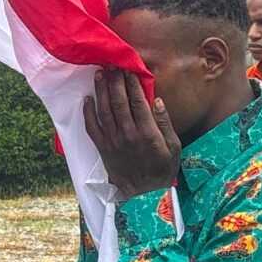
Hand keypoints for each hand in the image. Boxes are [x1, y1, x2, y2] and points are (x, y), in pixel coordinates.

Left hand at [83, 65, 180, 199]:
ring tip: (99, 75)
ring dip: (101, 91)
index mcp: (147, 132)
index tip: (129, 70)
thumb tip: (157, 101)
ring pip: (104, 111)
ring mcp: (113, 141)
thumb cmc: (163, 169)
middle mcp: (128, 134)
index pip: (137, 101)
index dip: (132, 83)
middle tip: (112, 66)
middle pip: (119, 101)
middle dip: (115, 81)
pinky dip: (88, 112)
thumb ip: (164, 123)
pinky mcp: (103, 149)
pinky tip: (87, 99)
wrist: (146, 195)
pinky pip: (92, 128)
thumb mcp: (174, 146)